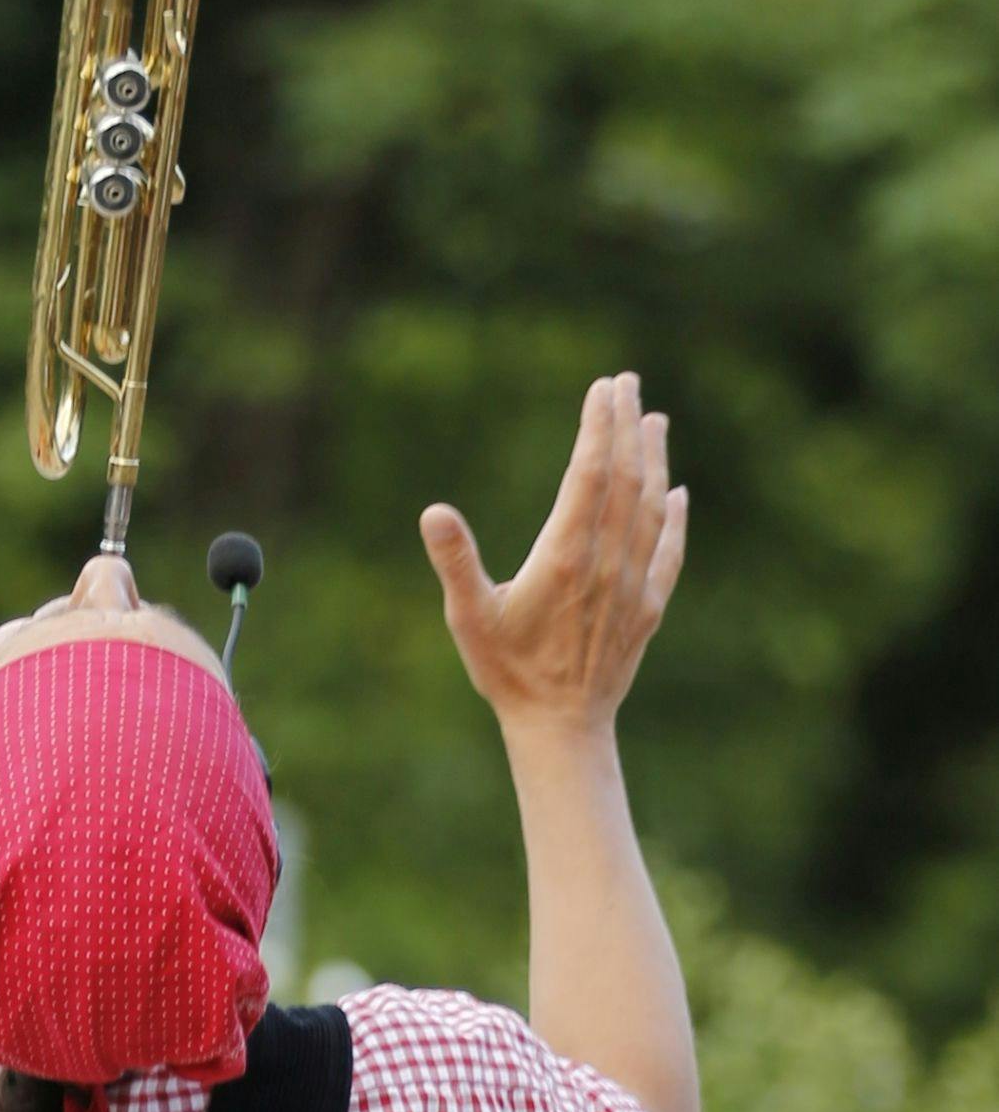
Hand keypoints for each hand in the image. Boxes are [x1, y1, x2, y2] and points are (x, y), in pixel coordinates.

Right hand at [419, 372, 687, 736]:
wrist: (561, 727)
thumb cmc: (506, 670)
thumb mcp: (469, 614)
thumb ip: (455, 559)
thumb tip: (433, 512)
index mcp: (565, 556)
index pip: (589, 475)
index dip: (598, 427)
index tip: (604, 388)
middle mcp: (607, 563)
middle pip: (626, 479)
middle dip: (627, 427)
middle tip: (627, 383)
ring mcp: (633, 585)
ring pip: (651, 509)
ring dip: (654, 460)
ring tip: (654, 420)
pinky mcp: (648, 608)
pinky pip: (668, 553)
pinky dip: (674, 519)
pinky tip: (677, 495)